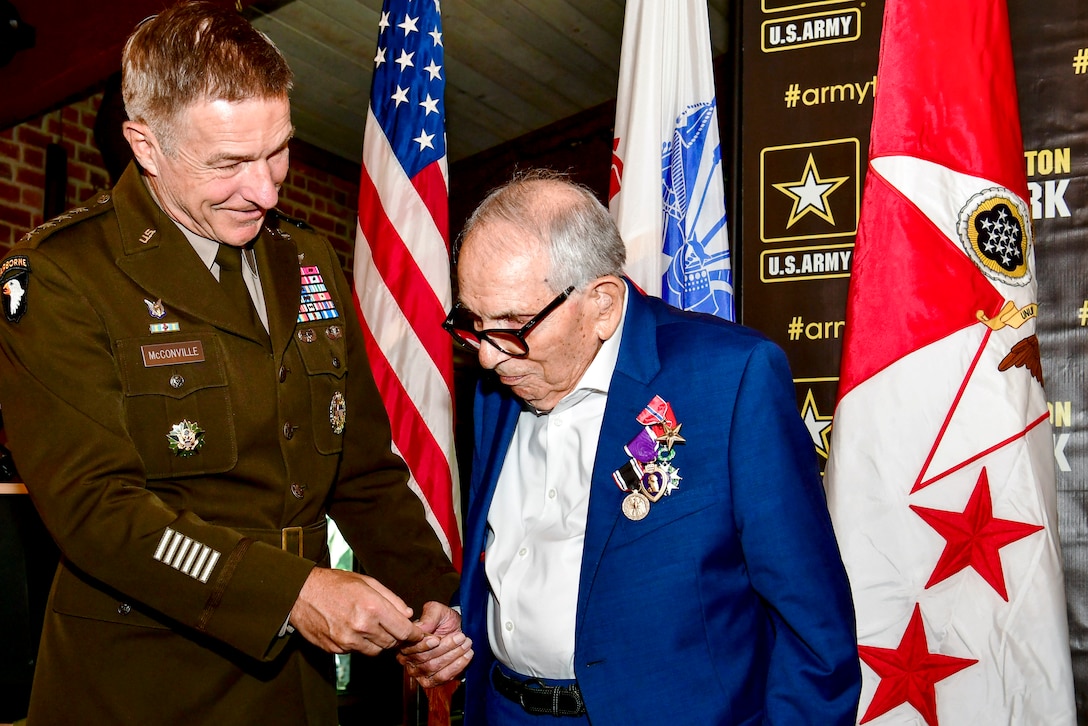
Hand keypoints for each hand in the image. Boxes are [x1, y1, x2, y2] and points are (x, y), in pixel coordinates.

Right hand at [290, 567, 424, 654]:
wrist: (301, 594)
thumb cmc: (335, 584)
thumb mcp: (368, 582)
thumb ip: (392, 599)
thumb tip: (408, 614)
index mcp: (373, 607)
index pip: (404, 630)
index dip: (415, 634)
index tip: (419, 635)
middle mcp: (362, 627)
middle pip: (392, 642)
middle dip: (397, 636)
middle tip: (393, 626)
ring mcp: (348, 641)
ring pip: (377, 650)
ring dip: (380, 641)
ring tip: (372, 625)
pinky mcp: (336, 649)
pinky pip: (358, 651)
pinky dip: (362, 643)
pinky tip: (354, 629)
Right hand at [397, 601, 472, 687]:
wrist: (456, 628)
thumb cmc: (444, 619)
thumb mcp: (437, 610)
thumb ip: (428, 617)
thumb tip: (420, 627)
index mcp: (404, 640)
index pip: (410, 647)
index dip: (424, 645)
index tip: (438, 639)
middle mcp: (406, 658)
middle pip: (424, 659)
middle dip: (445, 648)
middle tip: (460, 637)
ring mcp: (417, 671)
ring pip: (434, 668)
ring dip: (453, 656)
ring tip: (466, 644)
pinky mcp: (430, 681)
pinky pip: (442, 678)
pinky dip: (456, 667)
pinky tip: (466, 656)